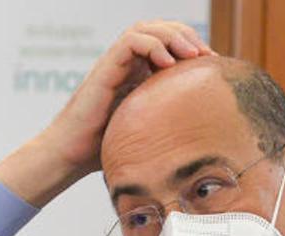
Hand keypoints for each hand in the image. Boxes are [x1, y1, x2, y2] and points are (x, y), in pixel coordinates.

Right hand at [0, 20, 213, 205]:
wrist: (72, 156)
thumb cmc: (106, 149)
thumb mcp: (149, 133)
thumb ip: (169, 124)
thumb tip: (206, 139)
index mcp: (139, 74)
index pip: (169, 43)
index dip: (193, 46)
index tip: (212, 65)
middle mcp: (128, 65)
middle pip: (161, 29)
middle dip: (188, 36)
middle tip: (206, 56)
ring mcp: (115, 64)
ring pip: (146, 29)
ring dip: (173, 36)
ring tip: (191, 54)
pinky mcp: (105, 69)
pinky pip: (130, 42)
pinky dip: (153, 46)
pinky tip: (167, 64)